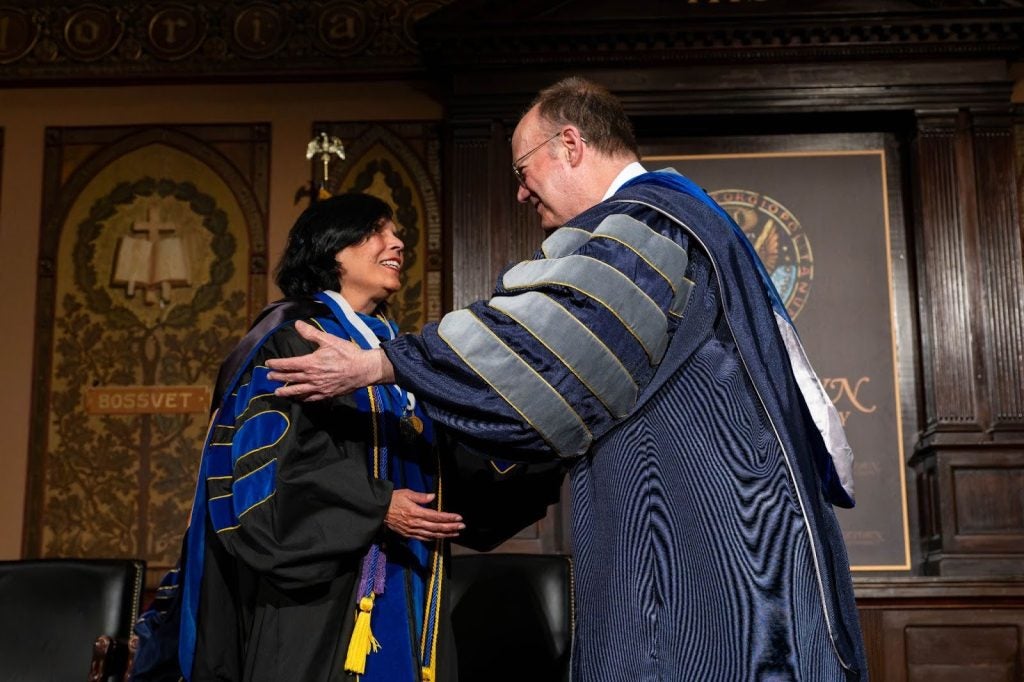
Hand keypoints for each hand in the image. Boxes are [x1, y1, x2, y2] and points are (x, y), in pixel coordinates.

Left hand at [266, 320, 393, 399]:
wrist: (364, 369)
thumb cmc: (347, 353)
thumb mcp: (329, 340)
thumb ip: (311, 333)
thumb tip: (297, 324)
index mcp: (311, 363)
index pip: (288, 364)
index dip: (276, 364)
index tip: (268, 363)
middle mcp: (312, 377)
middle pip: (290, 378)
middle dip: (278, 377)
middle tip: (269, 377)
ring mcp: (319, 388)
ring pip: (298, 391)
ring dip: (286, 392)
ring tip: (278, 393)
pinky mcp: (327, 394)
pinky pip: (311, 398)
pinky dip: (302, 398)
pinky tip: (299, 399)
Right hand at [385, 489, 464, 540]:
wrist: (378, 511)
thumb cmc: (392, 499)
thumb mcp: (406, 493)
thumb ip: (420, 497)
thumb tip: (433, 496)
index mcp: (416, 512)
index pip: (436, 516)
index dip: (448, 518)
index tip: (459, 518)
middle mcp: (415, 523)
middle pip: (436, 527)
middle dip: (451, 527)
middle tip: (462, 526)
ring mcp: (412, 531)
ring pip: (432, 535)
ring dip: (445, 534)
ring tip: (456, 533)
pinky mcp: (408, 535)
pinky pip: (423, 538)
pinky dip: (433, 538)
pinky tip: (441, 537)